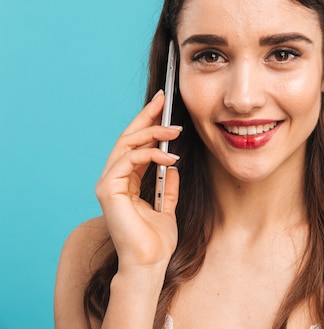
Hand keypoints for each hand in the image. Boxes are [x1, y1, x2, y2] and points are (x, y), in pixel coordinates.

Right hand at [96, 90, 181, 273]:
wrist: (150, 262)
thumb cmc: (157, 240)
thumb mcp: (168, 204)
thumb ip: (168, 184)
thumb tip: (173, 164)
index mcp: (125, 181)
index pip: (135, 145)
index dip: (148, 123)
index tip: (162, 105)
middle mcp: (113, 179)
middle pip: (127, 138)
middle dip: (146, 116)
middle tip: (163, 100)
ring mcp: (108, 183)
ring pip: (127, 145)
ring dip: (153, 133)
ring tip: (176, 130)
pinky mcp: (108, 189)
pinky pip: (129, 160)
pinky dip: (151, 154)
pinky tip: (171, 157)